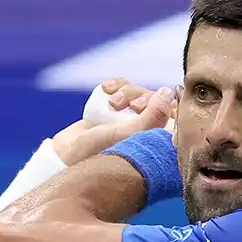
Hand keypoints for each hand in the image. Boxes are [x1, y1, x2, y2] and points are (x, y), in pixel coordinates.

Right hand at [50, 79, 176, 164]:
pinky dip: (117, 85)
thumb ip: (153, 116)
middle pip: (157, 101)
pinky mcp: (116, 112)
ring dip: (126, 92)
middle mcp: (148, 133)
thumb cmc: (99, 154)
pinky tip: (106, 88)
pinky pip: (124, 88)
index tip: (146, 108)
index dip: (166, 104)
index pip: (176, 116)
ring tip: (111, 103)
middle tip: (131, 107)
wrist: (66, 156)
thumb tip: (168, 92)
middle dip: (142, 97)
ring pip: (140, 93)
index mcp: (159, 145)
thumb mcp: (127, 136)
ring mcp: (131, 122)